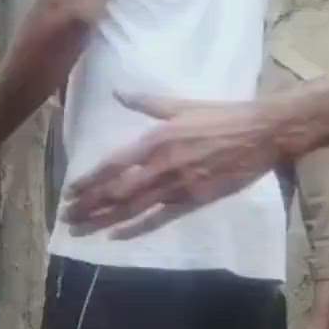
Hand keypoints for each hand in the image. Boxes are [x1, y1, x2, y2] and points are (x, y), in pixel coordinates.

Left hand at [62, 92, 283, 238]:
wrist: (262, 133)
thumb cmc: (222, 115)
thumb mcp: (181, 104)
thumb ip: (146, 102)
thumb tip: (118, 92)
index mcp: (156, 140)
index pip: (112, 165)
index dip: (89, 180)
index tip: (69, 192)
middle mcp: (161, 165)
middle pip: (116, 192)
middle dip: (87, 206)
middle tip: (65, 218)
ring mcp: (177, 186)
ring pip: (131, 208)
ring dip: (102, 220)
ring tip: (79, 230)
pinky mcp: (194, 201)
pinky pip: (158, 219)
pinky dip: (135, 229)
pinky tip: (115, 237)